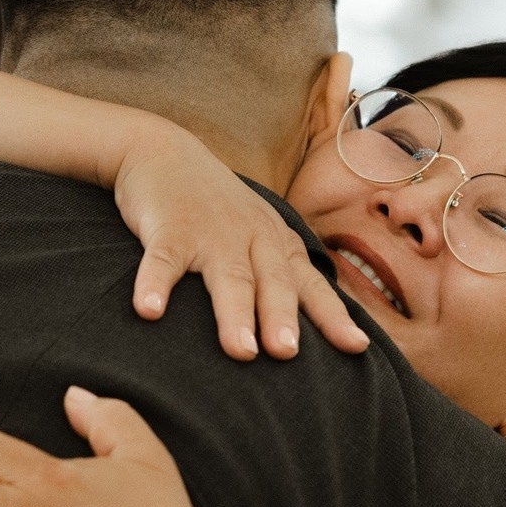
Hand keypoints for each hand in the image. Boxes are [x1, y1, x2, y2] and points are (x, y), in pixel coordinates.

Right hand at [114, 123, 369, 361]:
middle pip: (272, 281)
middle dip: (282, 317)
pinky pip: (162, 260)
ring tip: (241, 350)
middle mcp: (251, 238)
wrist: (164, 152)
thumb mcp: (259, 235)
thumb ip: (282, 278)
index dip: (333, 316)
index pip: (311, 285)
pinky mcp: (168, 228)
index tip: (356, 346)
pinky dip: (155, 285)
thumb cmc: (218, 209)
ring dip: (235, 312)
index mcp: (277, 245)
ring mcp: (210, 233)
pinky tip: (149, 312)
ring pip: (227, 275)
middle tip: (288, 354)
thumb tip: (309, 339)